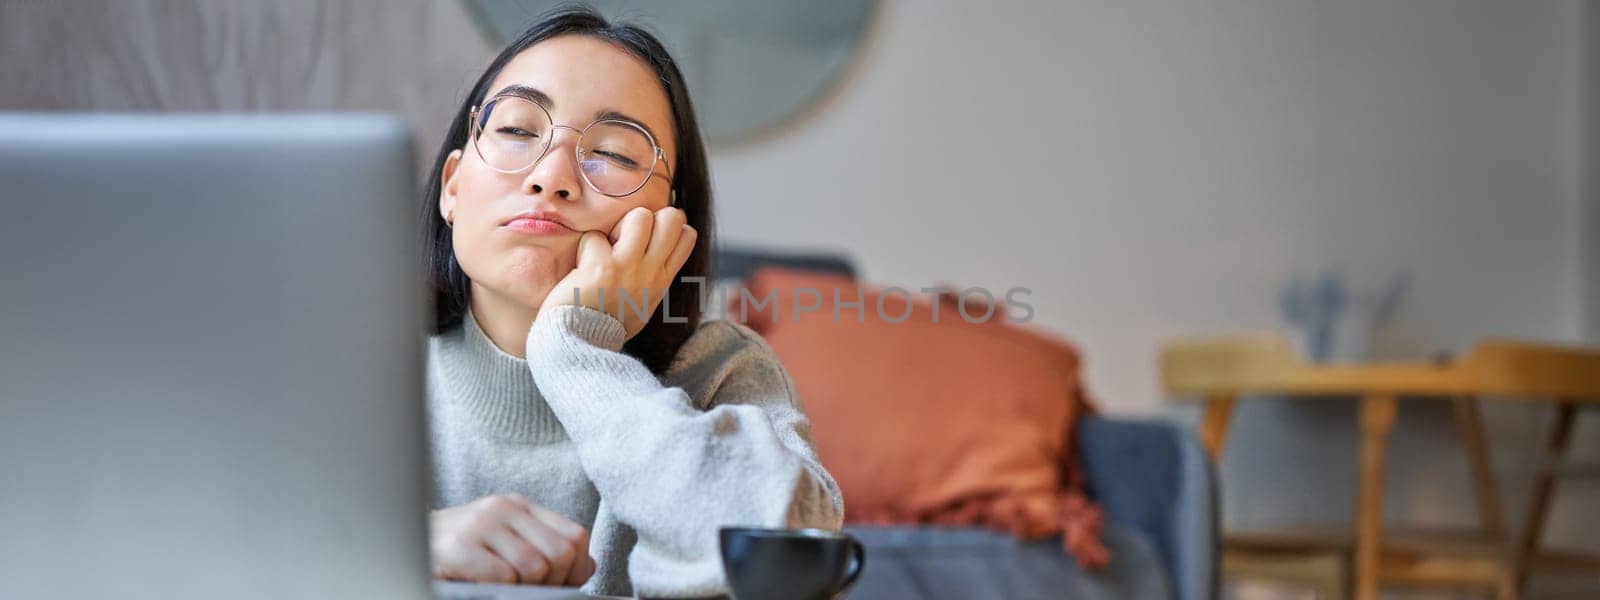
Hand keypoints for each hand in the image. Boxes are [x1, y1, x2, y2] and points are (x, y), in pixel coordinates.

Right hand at [429, 494, 595, 586]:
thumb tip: (586, 566)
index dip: (576, 570)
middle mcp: (503, 508)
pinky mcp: (459, 546)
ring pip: (535, 567)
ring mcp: (480, 524)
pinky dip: (499, 589)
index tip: (560, 587)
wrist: (401, 543)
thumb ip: (544, 548)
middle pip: (560, 553)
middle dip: (552, 583)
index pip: (575, 536)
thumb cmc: (458, 553)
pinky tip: (481, 585)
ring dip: (523, 589)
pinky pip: (503, 577)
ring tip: (502, 588)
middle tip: (530, 592)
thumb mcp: (505, 544)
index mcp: (519, 506)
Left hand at [540, 206, 696, 338]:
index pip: (688, 235)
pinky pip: (595, 237)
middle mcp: (651, 272)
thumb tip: (658, 260)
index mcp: (662, 280)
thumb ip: (652, 281)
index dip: (667, 227)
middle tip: (628, 237)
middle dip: (650, 216)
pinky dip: (586, 247)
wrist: (581, 346)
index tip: (647, 240)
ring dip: (620, 225)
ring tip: (608, 246)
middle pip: (672, 218)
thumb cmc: (607, 327)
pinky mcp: (601, 267)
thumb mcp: (644, 305)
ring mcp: (628, 269)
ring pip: (640, 217)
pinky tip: (582, 266)